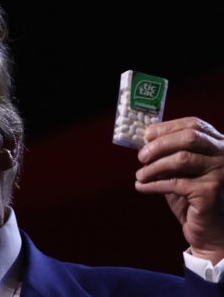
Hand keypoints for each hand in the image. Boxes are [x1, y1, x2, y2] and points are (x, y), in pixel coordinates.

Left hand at [135, 117, 223, 264]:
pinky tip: (141, 187)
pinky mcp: (211, 191)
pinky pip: (175, 183)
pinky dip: (153, 184)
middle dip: (159, 145)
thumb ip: (169, 156)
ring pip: (182, 159)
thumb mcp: (181, 172)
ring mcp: (221, 173)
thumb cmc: (193, 199)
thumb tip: (144, 143)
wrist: (211, 231)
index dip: (167, 127)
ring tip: (139, 175)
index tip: (146, 135)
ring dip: (154, 167)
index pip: (194, 125)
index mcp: (219, 145)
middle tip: (141, 157)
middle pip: (189, 137)